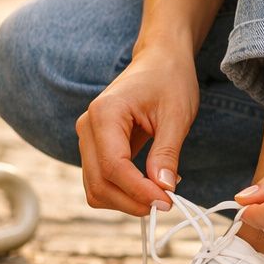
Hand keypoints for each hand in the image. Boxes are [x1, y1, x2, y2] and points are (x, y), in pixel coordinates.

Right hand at [76, 46, 198, 214]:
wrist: (159, 60)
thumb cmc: (170, 80)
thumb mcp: (176, 115)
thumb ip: (167, 153)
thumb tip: (164, 189)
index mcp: (105, 114)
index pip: (113, 166)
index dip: (139, 191)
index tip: (167, 201)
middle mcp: (87, 127)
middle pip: (98, 183)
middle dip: (131, 201)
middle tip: (166, 203)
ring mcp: (87, 138)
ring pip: (96, 187)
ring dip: (126, 200)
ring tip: (160, 193)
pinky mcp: (95, 147)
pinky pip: (101, 180)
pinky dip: (123, 191)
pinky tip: (149, 185)